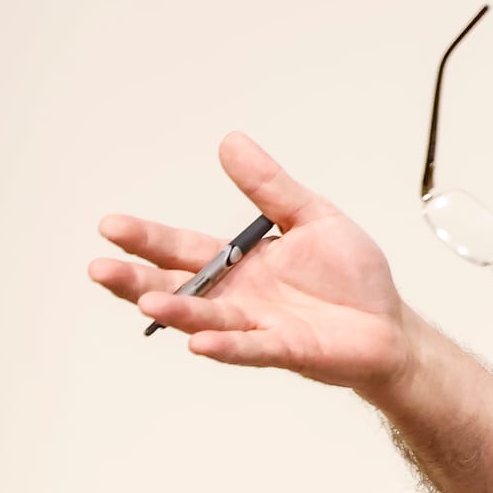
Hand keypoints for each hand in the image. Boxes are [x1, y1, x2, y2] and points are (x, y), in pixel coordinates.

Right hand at [89, 132, 412, 394]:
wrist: (391, 325)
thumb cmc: (353, 278)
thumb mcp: (312, 218)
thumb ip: (270, 187)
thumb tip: (231, 142)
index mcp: (242, 264)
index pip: (184, 249)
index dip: (148, 240)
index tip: (110, 226)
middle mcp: (241, 297)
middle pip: (181, 288)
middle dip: (139, 280)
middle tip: (101, 269)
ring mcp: (261, 326)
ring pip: (209, 319)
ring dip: (179, 312)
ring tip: (148, 303)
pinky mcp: (289, 350)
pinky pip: (253, 348)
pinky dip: (227, 345)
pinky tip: (201, 343)